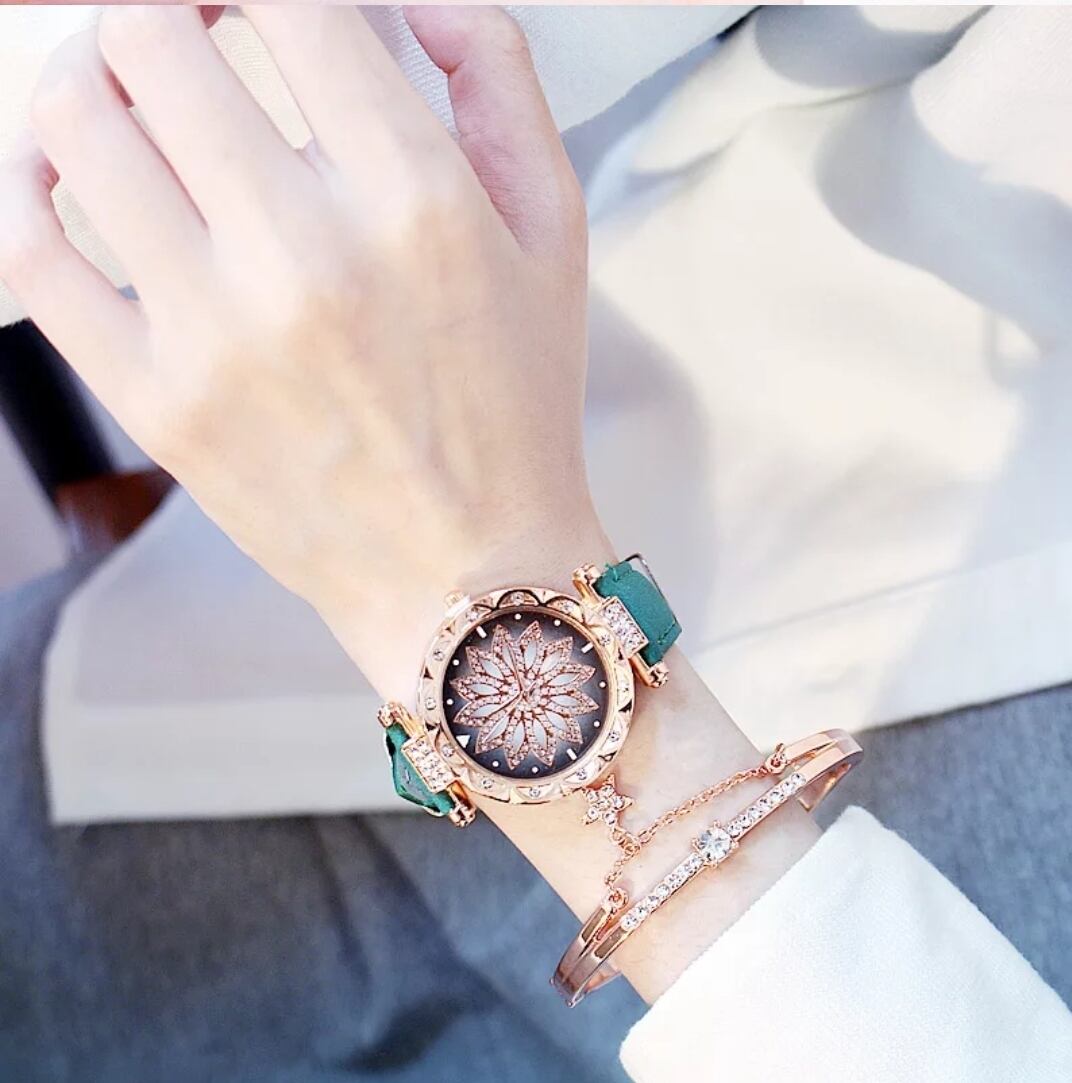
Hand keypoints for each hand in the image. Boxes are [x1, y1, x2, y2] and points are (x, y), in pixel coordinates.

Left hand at [0, 5, 608, 697]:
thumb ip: (496, 79)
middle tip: (193, 28)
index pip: (286, 1)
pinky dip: (28, 184)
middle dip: (170, 8)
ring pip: (77, 121)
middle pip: (154, 33)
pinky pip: (33, 254)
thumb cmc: (515, 414)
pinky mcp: (160, 403)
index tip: (259, 4)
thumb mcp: (554, 236)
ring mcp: (218, 334)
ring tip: (132, 92)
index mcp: (416, 201)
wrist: (470, 573)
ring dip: (95, 74)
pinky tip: (67, 175)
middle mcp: (307, 256)